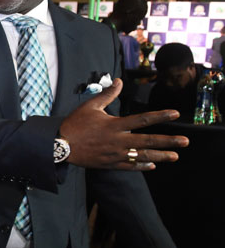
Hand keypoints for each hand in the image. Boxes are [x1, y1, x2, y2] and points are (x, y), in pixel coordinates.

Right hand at [60, 79, 188, 169]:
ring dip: (160, 156)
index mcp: (114, 125)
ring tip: (174, 156)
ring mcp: (115, 154)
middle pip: (148, 141)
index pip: (142, 119)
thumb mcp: (90, 106)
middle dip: (168, 141)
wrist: (61, 145)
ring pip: (142, 156)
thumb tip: (119, 81)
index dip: (160, 116)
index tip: (175, 114)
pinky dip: (141, 165)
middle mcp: (118, 140)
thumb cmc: (74, 124)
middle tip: (185, 142)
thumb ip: (107, 94)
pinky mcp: (109, 164)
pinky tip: (151, 165)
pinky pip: (129, 166)